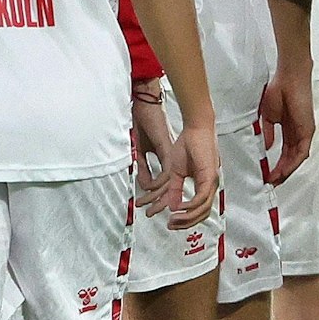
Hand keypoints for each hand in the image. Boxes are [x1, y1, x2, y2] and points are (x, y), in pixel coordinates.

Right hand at [132, 88, 185, 213]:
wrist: (148, 104)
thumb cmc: (146, 122)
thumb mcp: (144, 149)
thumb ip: (146, 168)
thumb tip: (146, 186)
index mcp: (170, 161)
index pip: (169, 187)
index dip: (161, 200)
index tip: (151, 210)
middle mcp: (174, 162)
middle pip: (174, 191)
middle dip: (162, 206)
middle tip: (153, 215)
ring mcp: (174, 158)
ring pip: (173, 188)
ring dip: (161, 201)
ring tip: (151, 210)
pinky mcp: (170, 154)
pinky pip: (169, 178)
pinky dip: (163, 190)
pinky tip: (156, 197)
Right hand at [163, 120, 219, 229]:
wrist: (194, 129)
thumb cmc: (187, 145)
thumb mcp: (176, 172)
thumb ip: (175, 190)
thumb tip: (172, 206)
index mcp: (204, 185)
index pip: (198, 210)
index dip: (185, 219)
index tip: (171, 223)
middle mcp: (210, 186)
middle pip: (202, 214)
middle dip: (186, 223)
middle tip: (171, 226)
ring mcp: (212, 182)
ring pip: (203, 209)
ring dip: (187, 217)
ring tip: (173, 219)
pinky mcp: (210, 177)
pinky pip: (202, 198)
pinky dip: (191, 206)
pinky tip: (179, 208)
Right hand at [259, 66, 314, 185]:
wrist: (289, 79)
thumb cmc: (278, 92)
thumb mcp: (268, 117)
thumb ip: (269, 132)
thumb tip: (268, 146)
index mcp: (290, 131)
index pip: (285, 153)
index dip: (277, 165)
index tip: (268, 174)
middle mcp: (299, 134)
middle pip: (292, 159)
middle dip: (281, 172)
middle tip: (271, 182)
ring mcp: (305, 133)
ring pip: (297, 159)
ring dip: (286, 171)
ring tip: (275, 180)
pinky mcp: (308, 131)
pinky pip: (301, 152)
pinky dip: (292, 163)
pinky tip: (283, 170)